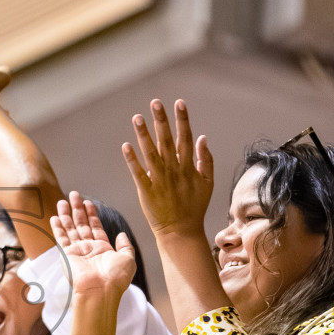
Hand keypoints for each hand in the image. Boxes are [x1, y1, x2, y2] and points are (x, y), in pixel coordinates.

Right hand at [51, 191, 136, 299]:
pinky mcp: (67, 255)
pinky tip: (55, 217)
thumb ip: (125, 245)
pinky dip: (58, 227)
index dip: (91, 214)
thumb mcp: (128, 259)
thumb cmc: (115, 278)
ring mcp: (77, 252)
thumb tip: (122, 234)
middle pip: (81, 224)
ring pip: (70, 228)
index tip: (88, 203)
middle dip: (77, 209)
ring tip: (63, 200)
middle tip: (74, 194)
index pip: (95, 227)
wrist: (100, 291)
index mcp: (103, 249)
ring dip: (66, 214)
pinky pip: (61, 238)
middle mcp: (89, 249)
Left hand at [122, 99, 213, 238]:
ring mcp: (159, 180)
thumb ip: (205, 160)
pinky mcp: (146, 191)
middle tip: (155, 102)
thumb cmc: (194, 207)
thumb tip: (202, 137)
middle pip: (167, 141)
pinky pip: (138, 173)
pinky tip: (126, 146)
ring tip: (137, 118)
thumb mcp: (207, 183)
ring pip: (151, 153)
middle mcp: (173, 170)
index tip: (179, 103)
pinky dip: (132, 160)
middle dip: (161, 121)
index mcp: (188, 167)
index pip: (185, 138)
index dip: (182, 120)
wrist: (181, 232)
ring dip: (144, 135)